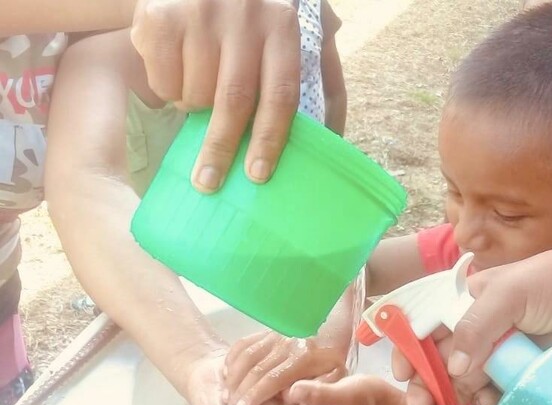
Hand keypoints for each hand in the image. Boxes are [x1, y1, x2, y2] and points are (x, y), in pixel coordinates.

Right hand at [131, 0, 300, 191]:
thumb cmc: (245, 25)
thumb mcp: (280, 37)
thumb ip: (309, 77)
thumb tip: (333, 134)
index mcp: (281, 25)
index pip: (281, 93)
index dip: (269, 138)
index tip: (257, 175)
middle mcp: (244, 14)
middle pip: (234, 99)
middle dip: (221, 147)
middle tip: (208, 183)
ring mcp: (200, 12)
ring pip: (196, 93)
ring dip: (194, 106)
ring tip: (198, 91)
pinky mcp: (160, 16)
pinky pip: (164, 81)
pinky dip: (168, 89)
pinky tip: (177, 67)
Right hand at [222, 330, 347, 404]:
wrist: (332, 324)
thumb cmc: (333, 358)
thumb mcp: (334, 375)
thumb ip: (315, 390)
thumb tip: (289, 397)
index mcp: (305, 356)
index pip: (274, 378)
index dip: (256, 395)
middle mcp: (288, 342)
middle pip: (256, 369)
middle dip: (240, 391)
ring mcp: (276, 333)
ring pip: (246, 356)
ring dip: (232, 378)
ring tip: (224, 396)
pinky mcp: (266, 329)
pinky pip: (243, 344)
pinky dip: (231, 360)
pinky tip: (224, 376)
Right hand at [394, 245, 551, 404]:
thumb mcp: (510, 293)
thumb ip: (476, 326)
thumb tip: (453, 370)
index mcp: (465, 301)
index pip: (426, 326)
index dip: (410, 349)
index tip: (402, 374)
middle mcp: (476, 328)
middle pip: (439, 360)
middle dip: (424, 387)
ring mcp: (497, 352)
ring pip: (461, 383)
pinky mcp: (518, 373)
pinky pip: (492, 393)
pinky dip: (483, 404)